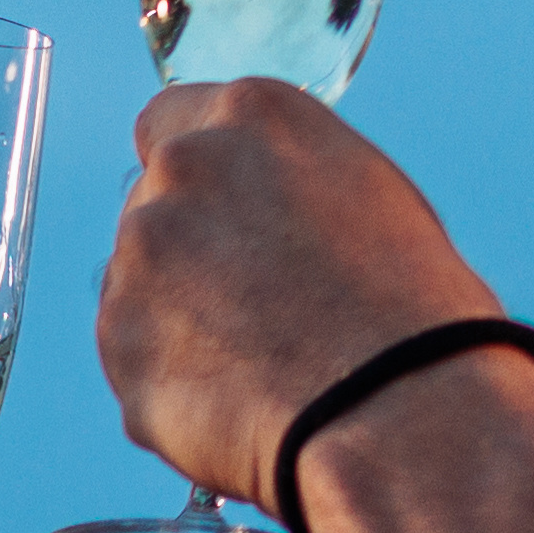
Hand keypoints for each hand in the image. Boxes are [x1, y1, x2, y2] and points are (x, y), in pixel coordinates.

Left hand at [100, 83, 509, 512]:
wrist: (399, 416)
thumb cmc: (414, 314)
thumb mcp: (365, 200)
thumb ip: (283, 186)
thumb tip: (251, 210)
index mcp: (252, 116)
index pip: (169, 123)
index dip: (196, 181)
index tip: (218, 220)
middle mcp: (183, 170)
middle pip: (152, 208)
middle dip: (188, 256)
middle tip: (255, 314)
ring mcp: (140, 256)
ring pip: (138, 287)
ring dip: (176, 321)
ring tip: (262, 368)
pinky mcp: (119, 343)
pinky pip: (134, 362)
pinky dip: (171, 385)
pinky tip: (240, 405)